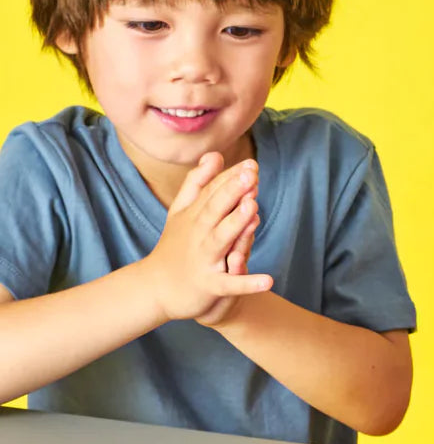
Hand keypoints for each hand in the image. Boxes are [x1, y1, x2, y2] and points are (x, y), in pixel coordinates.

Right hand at [142, 152, 271, 322]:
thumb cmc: (176, 246)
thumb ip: (198, 183)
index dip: (230, 178)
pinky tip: (268, 280)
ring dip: (236, 224)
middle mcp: (197, 234)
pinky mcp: (209, 285)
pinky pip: (230, 285)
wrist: (155, 289)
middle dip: (231, 192)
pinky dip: (247, 283)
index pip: (212, 192)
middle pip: (215, 209)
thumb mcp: (182, 211)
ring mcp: (203, 259)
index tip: (250, 164)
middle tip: (250, 174)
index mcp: (193, 216)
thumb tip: (215, 154)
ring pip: (220, 239)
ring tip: (254, 207)